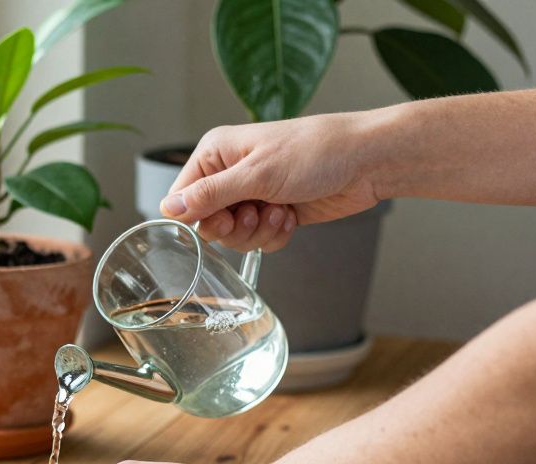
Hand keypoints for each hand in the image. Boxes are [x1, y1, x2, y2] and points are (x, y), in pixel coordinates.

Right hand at [161, 112, 382, 250]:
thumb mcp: (257, 173)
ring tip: (280, 210)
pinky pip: (258, 240)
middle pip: (207, 222)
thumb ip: (210, 194)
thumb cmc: (317, 151)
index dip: (198, 216)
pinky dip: (274, 234)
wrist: (366, 162)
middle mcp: (230, 174)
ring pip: (233, 236)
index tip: (223, 216)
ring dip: (257, 231)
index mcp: (217, 153)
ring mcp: (253, 194)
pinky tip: (291, 215)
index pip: (181, 197)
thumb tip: (169, 208)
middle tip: (254, 213)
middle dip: (233, 227)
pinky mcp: (273, 212)